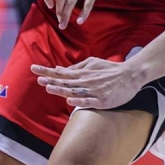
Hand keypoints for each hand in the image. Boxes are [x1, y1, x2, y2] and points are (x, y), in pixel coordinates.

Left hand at [31, 55, 147, 108]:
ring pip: (74, 91)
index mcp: (82, 72)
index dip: (47, 71)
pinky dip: (79, 100)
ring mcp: (94, 91)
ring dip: (61, 89)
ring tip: (49, 87)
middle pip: (65, 81)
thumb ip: (76, 67)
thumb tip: (58, 69)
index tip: (34, 69)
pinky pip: (89, 101)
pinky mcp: (102, 100)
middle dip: (51, 80)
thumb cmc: (110, 69)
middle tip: (38, 79)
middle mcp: (86, 81)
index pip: (60, 72)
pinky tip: (70, 100)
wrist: (130, 75)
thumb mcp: (92, 63)